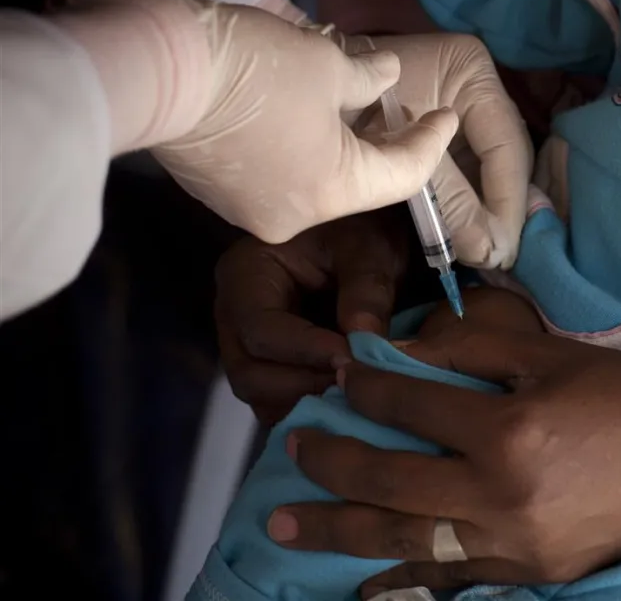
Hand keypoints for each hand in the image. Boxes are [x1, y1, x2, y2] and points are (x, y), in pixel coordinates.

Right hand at [58, 0, 453, 242]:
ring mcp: (250, 212)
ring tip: (338, 105)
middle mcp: (294, 217)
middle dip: (379, 144)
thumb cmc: (254, 67)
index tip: (445, 114)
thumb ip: (370, 79)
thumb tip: (390, 75)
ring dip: (332, 145)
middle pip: (356, 182)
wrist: (153, 69)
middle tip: (398, 109)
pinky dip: (291, 150)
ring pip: (313, 180)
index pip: (404, 175)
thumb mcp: (327, 63)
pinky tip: (288, 116)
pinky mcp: (216, 196)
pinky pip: (274, 176)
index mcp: (334, 191)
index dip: (431, 142)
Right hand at [215, 208, 411, 424]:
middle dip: (302, 385)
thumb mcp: (370, 248)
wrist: (369, 232)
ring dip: (306, 402)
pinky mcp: (272, 364)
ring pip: (261, 394)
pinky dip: (309, 406)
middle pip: (249, 372)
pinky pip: (279, 399)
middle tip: (356, 386)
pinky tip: (348, 404)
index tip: (351, 359)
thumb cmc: (363, 229)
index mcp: (246, 275)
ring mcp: (249, 344)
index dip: (305, 351)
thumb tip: (363, 342)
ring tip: (355, 399)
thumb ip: (366, 291)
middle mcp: (235, 314)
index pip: (260, 329)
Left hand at [264, 325, 620, 593]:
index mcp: (510, 429)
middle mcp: (505, 495)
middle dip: (331, 467)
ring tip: (287, 526)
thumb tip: (398, 355)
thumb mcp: (550, 355)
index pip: (410, 407)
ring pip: (409, 542)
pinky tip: (365, 582)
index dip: (364, 389)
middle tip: (289, 452)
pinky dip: (404, 580)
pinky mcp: (536, 573)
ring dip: (342, 532)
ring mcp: (519, 544)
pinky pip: (454, 579)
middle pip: (390, 485)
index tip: (338, 377)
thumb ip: (470, 354)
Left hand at [340, 31, 531, 269]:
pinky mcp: (443, 133)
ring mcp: (461, 111)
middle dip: (503, 210)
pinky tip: (474, 237)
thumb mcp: (402, 152)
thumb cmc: (342, 106)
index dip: (508, 200)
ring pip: (489, 170)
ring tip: (490, 255)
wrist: (290, 90)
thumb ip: (448, 198)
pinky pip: (466, 173)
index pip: (506, 144)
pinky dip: (468, 205)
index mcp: (471, 71)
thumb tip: (486, 252)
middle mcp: (475, 88)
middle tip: (500, 258)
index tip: (505, 248)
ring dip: (490, 212)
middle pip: (504, 158)